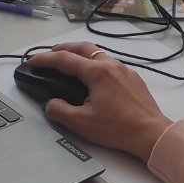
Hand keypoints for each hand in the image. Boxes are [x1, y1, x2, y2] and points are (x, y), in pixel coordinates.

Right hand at [26, 42, 172, 159]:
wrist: (151, 134)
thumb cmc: (119, 128)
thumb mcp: (81, 123)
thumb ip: (59, 111)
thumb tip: (50, 104)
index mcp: (97, 72)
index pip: (64, 60)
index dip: (45, 60)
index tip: (32, 62)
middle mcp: (111, 65)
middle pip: (82, 48)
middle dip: (63, 49)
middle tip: (50, 55)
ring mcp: (125, 70)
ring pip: (98, 53)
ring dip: (80, 54)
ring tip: (69, 62)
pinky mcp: (133, 79)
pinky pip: (110, 63)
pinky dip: (95, 62)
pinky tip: (93, 75)